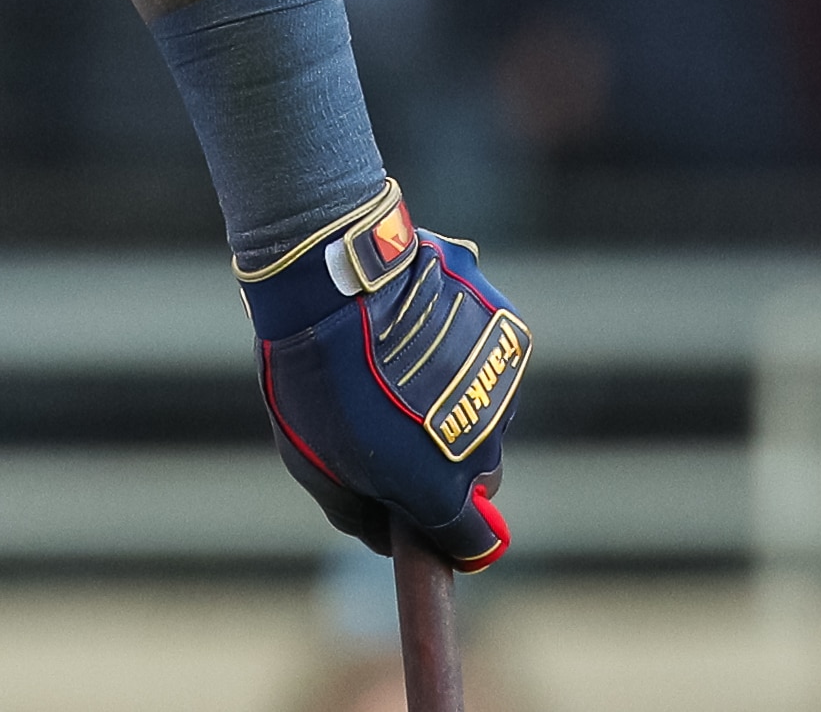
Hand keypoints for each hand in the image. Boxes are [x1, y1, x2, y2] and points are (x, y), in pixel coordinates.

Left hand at [240, 182, 527, 572]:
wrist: (332, 277)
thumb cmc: (314, 374)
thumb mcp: (311, 458)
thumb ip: (353, 512)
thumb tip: (383, 535)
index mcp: (440, 489)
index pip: (476, 543)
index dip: (451, 539)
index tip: (427, 521)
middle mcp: (485, 444)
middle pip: (480, 476)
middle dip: (445, 467)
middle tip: (395, 430)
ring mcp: (503, 386)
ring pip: (486, 415)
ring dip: (453, 404)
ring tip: (396, 366)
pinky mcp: (509, 334)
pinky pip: (490, 362)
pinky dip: (463, 355)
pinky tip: (417, 330)